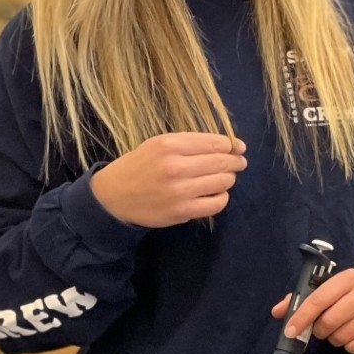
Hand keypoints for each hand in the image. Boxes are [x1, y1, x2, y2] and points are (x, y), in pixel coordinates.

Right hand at [91, 132, 245, 227]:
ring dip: (228, 179)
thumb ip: (190, 143)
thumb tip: (228, 145)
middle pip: (222, 162)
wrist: (113, 196)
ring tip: (222, 178)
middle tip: (239, 163)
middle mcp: (175, 166)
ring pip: (223, 182)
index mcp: (169, 145)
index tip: (239, 148)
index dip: (232, 146)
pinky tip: (215, 193)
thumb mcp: (158, 144)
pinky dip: (221, 197)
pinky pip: (217, 204)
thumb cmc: (139, 166)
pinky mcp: (182, 211)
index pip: (215, 143)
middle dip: (235, 162)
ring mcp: (180, 191)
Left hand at [270, 269, 353, 353]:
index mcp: (347, 278)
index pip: (319, 299)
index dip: (302, 317)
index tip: (290, 331)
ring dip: (334, 339)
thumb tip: (278, 312)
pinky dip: (350, 346)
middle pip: (330, 321)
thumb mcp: (330, 287)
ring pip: (343, 336)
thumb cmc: (351, 292)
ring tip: (339, 331)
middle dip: (319, 330)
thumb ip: (303, 299)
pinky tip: (352, 337)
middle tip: (321, 329)